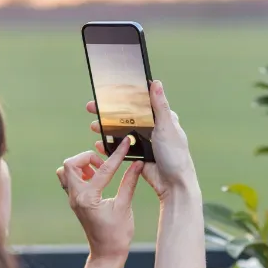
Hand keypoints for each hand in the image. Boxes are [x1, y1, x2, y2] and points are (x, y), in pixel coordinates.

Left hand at [56, 137, 141, 261]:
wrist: (107, 254)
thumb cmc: (117, 235)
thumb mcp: (125, 207)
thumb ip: (129, 183)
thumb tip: (137, 164)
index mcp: (89, 198)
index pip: (103, 170)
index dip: (117, 155)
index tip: (126, 143)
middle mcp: (76, 197)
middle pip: (70, 164)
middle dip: (88, 158)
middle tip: (104, 165)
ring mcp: (73, 200)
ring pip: (66, 172)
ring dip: (81, 166)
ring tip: (99, 173)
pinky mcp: (76, 202)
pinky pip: (70, 182)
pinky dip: (81, 175)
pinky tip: (96, 180)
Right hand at [86, 80, 198, 201]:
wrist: (174, 185)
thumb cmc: (175, 155)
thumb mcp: (166, 127)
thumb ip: (160, 106)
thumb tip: (156, 83)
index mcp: (162, 118)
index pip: (140, 101)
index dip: (124, 96)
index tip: (107, 91)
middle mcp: (153, 128)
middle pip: (127, 116)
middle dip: (109, 112)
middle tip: (92, 107)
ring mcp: (145, 142)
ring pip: (122, 131)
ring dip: (107, 128)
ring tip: (94, 126)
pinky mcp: (138, 156)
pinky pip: (121, 148)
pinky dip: (110, 145)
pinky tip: (99, 144)